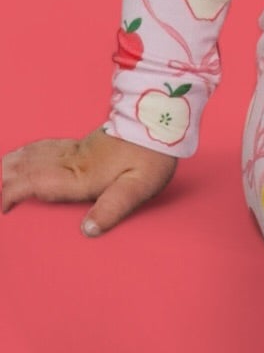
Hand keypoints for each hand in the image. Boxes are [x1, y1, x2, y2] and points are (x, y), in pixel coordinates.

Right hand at [1, 128, 177, 234]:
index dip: (14, 193)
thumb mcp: (139, 187)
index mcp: (81, 176)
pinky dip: (27, 153)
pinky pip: (46, 147)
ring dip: (12, 164)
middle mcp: (73, 162)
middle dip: (4, 178)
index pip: (37, 183)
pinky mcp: (83, 145)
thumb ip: (112, 208)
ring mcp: (76, 151)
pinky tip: (23, 155)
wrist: (159, 121)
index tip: (2, 206)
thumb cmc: (152, 156)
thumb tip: (87, 231)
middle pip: (28, 168)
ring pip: (34, 155)